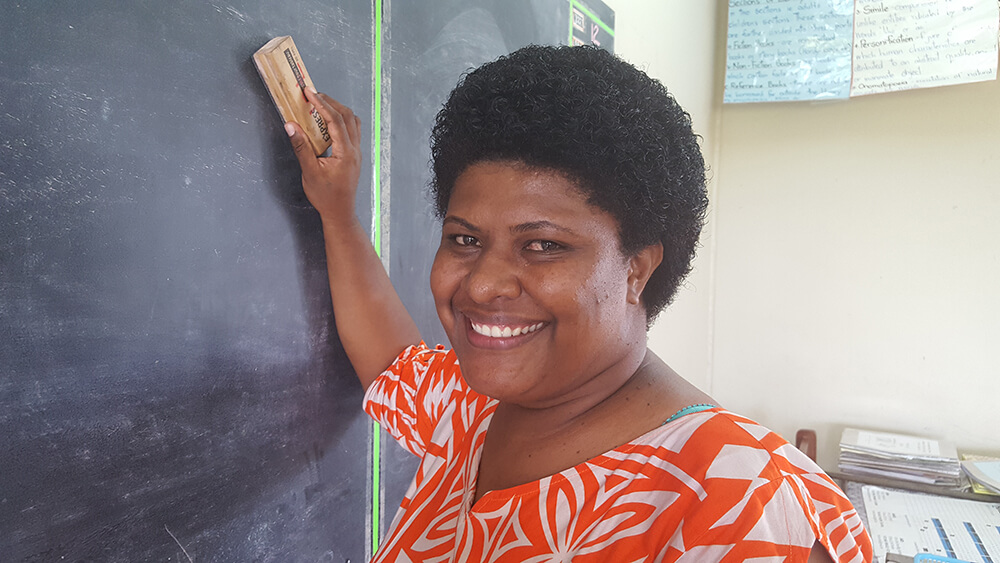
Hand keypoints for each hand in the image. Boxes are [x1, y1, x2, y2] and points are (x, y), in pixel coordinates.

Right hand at [285, 89, 361, 221]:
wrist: (339, 212)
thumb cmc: (326, 196)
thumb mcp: (309, 172)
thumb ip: (301, 147)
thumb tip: (291, 126)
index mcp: (346, 153)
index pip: (335, 120)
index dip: (322, 104)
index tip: (309, 92)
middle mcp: (355, 150)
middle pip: (347, 116)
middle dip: (330, 102)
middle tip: (313, 95)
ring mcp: (357, 152)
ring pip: (352, 122)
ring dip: (337, 110)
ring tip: (320, 105)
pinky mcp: (354, 155)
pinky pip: (352, 130)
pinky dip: (341, 120)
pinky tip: (328, 122)